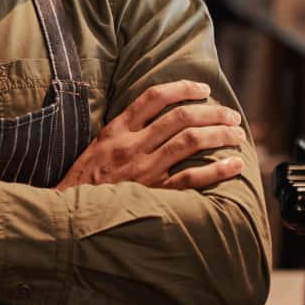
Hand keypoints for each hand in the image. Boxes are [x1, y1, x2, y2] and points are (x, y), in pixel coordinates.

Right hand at [57, 80, 245, 190]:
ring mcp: (143, 169)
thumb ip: (124, 131)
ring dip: (219, 134)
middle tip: (231, 115)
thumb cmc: (84, 182)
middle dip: (212, 112)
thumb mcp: (97, 146)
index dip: (183, 88)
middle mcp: (132, 145)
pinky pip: (191, 178)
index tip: (204, 89)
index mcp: (116, 130)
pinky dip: (217, 170)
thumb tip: (157, 117)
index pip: (154, 97)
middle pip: (180, 117)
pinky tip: (234, 164)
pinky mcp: (152, 193)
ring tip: (237, 135)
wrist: (68, 216)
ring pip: (189, 142)